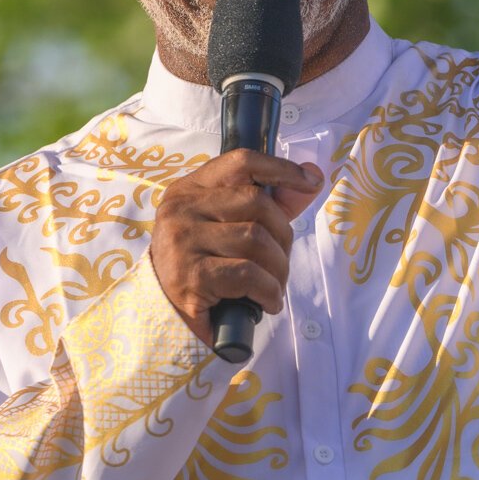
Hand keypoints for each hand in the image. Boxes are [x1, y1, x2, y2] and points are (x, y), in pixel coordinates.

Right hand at [149, 149, 324, 343]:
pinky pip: (248, 274)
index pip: (241, 162)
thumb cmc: (204, 267)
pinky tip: (267, 302)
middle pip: (257, 203)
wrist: (165, 318)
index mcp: (190, 189)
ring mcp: (183, 240)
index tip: (310, 181)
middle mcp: (181, 208)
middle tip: (280, 264)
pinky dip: (269, 291)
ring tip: (273, 286)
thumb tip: (313, 177)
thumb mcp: (231, 228)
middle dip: (282, 236)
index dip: (280, 168)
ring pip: (256, 239)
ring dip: (278, 269)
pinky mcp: (191, 276)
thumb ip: (271, 203)